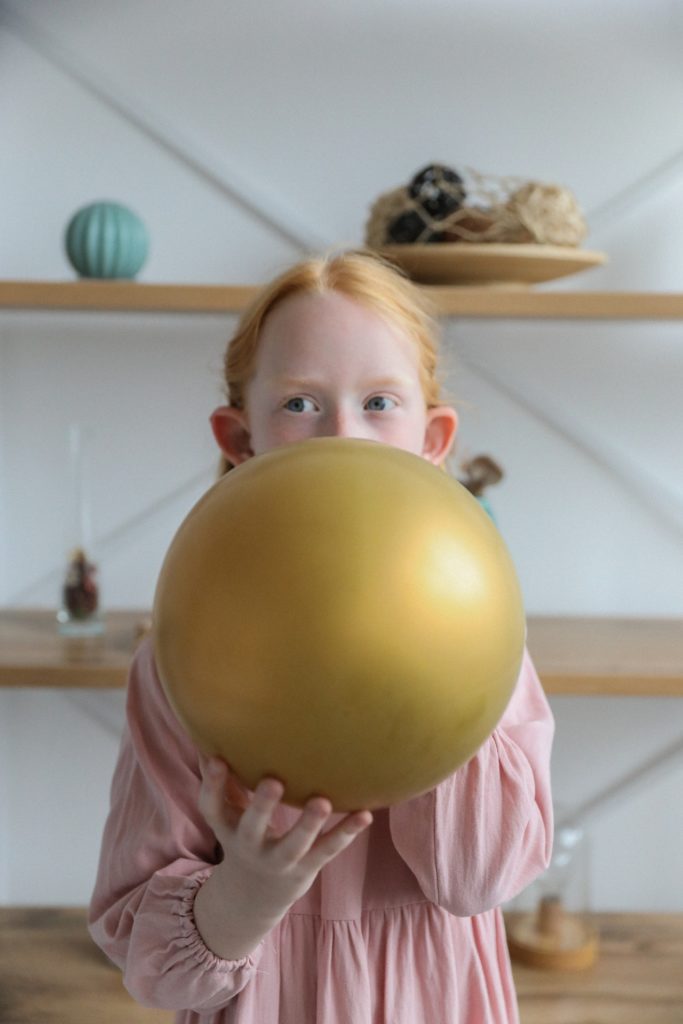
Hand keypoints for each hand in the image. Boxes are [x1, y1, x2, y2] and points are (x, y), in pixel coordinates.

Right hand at [194, 756, 371, 956]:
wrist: (254, 897)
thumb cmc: (244, 836)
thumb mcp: (228, 815)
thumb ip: (223, 782)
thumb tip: (208, 738)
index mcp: (228, 828)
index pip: (212, 808)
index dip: (212, 784)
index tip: (217, 759)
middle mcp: (251, 846)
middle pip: (253, 828)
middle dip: (262, 806)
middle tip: (273, 782)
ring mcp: (280, 860)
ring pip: (295, 844)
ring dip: (309, 824)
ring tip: (323, 802)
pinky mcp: (306, 868)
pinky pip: (327, 850)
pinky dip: (347, 832)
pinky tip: (365, 814)